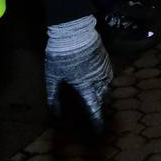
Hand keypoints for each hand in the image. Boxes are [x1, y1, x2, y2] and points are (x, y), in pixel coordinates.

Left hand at [43, 16, 112, 131]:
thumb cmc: (61, 55)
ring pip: (106, 87)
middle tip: (91, 110)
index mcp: (85, 86)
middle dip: (97, 105)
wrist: (74, 31)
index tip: (99, 130)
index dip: (96, 121)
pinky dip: (103, 82)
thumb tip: (56, 113)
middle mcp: (98, 80)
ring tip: (93, 95)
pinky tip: (96, 79)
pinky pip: (107, 76)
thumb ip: (54, 96)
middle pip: (101, 98)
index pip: (93, 108)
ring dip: (100, 93)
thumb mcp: (53, 76)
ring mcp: (104, 69)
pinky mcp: (106, 60)